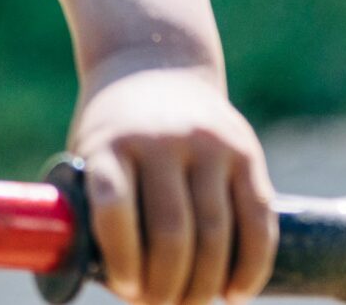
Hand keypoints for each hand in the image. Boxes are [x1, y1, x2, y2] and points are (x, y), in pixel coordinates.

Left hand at [70, 63, 275, 304]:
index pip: (115, 207)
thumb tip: (116, 287)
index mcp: (112, 143)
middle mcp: (161, 139)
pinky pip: (258, 219)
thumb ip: (95, 212)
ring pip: (216, 233)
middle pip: (172, 232)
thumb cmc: (114, 132)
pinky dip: (250, 266)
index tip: (127, 289)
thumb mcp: (87, 155)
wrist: (156, 64)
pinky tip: (235, 294)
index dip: (123, 259)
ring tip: (191, 304)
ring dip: (205, 285)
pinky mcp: (246, 151)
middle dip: (167, 286)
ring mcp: (208, 143)